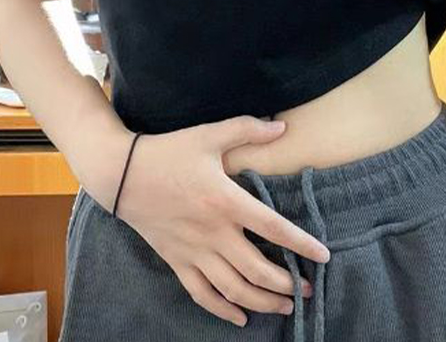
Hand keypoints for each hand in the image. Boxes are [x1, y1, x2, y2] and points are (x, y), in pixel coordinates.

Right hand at [107, 115, 330, 327]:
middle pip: (257, 269)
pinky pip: (202, 294)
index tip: (323, 255)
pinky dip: (223, 310)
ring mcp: (193, 251)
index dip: (301, 243)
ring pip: (233, 289)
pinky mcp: (176, 261)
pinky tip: (241, 317)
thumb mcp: (209, 134)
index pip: (273, 227)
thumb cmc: (169, 151)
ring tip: (286, 306)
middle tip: (308, 289)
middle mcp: (212, 232)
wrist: (121, 174)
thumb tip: (283, 127)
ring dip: (263, 301)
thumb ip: (247, 130)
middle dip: (286, 283)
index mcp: (225, 200)